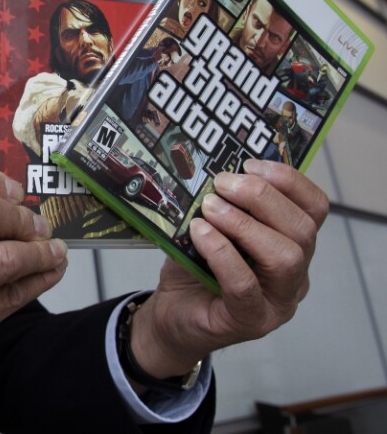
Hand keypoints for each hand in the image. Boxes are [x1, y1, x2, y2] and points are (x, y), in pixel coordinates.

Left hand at [129, 159, 327, 379]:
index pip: (314, 209)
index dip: (288, 181)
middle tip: (223, 183)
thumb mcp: (211, 228)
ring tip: (210, 208)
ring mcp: (277, 302)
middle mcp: (295, 275)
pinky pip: (245, 285)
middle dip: (263, 198)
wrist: (171, 316)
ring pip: (285, 257)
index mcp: (293, 245)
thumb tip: (211, 171)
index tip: (250, 163)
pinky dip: (222, 253)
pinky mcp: (250, 322)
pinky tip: (200, 234)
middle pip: (303, 230)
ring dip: (244, 224)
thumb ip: (222, 204)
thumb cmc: (195, 269)